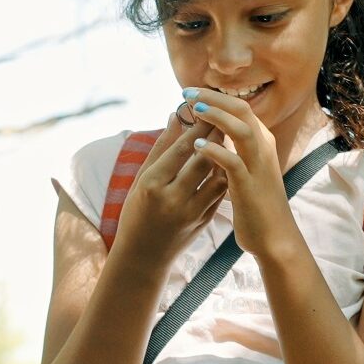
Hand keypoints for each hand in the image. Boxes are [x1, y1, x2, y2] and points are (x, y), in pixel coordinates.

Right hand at [113, 102, 231, 264]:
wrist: (143, 257)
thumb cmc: (136, 214)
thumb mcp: (140, 180)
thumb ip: (160, 148)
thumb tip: (175, 115)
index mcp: (152, 185)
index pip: (181, 148)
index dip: (197, 125)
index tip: (206, 106)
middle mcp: (173, 198)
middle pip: (203, 158)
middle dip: (216, 133)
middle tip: (224, 114)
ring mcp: (191, 212)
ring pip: (218, 175)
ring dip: (225, 153)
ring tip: (227, 135)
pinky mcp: (204, 221)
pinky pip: (220, 191)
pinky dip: (224, 172)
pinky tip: (226, 159)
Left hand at [182, 89, 300, 257]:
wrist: (275, 236)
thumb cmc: (255, 204)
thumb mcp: (244, 172)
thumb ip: (232, 151)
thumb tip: (211, 135)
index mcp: (261, 143)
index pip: (240, 108)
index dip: (216, 97)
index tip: (191, 92)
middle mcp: (263, 149)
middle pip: (241, 110)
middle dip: (213, 98)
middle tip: (187, 92)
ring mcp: (258, 166)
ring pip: (241, 130)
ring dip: (216, 117)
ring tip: (193, 110)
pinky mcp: (250, 186)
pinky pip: (234, 162)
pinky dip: (216, 152)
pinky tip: (198, 147)